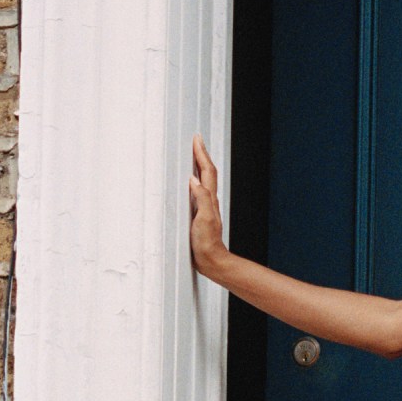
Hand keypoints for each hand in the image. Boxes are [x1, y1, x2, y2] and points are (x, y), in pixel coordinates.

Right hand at [189, 133, 227, 278]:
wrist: (211, 260)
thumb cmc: (207, 243)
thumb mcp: (204, 219)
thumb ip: (202, 199)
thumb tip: (194, 179)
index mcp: (210, 199)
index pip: (207, 171)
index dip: (202, 154)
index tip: (197, 139)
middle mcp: (209, 201)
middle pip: (207, 172)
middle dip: (201, 155)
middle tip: (196, 141)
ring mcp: (205, 207)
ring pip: (204, 181)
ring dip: (200, 166)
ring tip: (194, 155)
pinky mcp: (200, 214)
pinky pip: (198, 191)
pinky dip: (195, 181)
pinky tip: (190, 182)